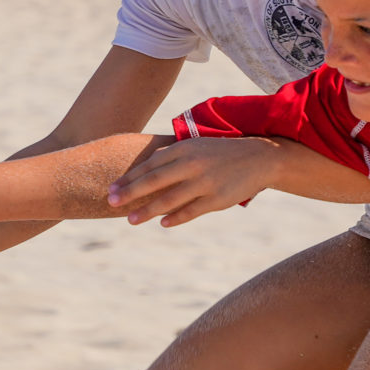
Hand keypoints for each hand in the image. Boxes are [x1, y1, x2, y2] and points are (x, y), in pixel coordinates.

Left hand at [106, 137, 280, 226]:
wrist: (259, 157)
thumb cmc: (221, 153)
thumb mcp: (196, 146)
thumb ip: (172, 156)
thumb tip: (145, 168)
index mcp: (184, 148)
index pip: (150, 165)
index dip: (129, 178)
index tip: (111, 188)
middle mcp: (192, 164)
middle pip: (153, 181)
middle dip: (129, 193)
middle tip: (111, 202)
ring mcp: (205, 182)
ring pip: (169, 199)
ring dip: (147, 211)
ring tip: (130, 220)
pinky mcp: (217, 199)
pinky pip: (191, 211)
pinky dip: (175, 218)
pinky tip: (162, 223)